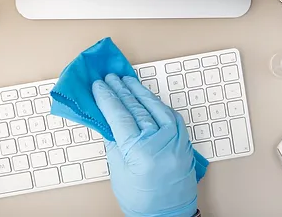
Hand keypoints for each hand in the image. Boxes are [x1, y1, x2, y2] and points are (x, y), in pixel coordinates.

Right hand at [93, 74, 197, 216]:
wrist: (169, 213)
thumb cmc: (141, 199)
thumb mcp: (118, 172)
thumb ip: (114, 141)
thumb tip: (107, 118)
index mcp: (139, 151)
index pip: (118, 115)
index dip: (107, 98)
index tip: (99, 85)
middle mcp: (160, 141)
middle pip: (135, 107)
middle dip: (120, 90)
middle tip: (110, 78)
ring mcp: (175, 138)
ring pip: (154, 106)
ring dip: (138, 91)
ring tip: (126, 80)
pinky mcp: (183, 139)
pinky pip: (169, 113)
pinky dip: (156, 102)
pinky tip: (147, 95)